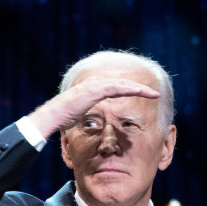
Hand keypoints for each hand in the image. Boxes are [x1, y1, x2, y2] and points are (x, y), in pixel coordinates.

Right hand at [26, 77, 159, 137]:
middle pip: (122, 83)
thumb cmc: (62, 118)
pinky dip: (130, 89)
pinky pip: (117, 88)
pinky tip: (141, 92)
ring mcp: (95, 85)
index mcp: (92, 89)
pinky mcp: (95, 90)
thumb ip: (88, 114)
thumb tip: (91, 121)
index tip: (143, 95)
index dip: (130, 90)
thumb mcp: (79, 114)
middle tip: (154, 93)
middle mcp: (95, 84)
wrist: (52, 116)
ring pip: (122, 84)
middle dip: (139, 88)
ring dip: (139, 89)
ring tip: (153, 94)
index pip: (116, 88)